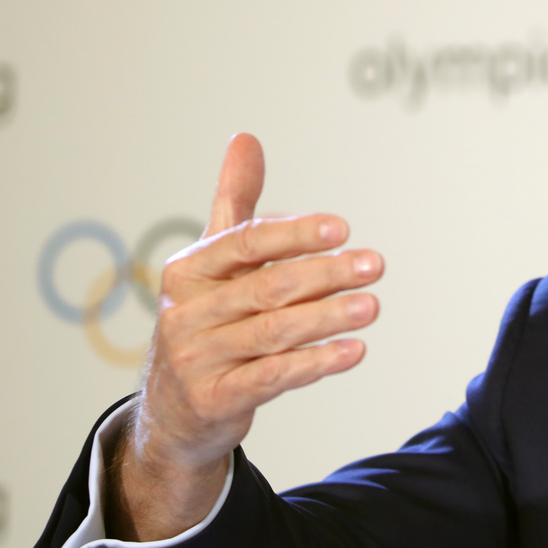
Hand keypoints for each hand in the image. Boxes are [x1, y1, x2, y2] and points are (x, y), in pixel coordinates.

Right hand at [106, 134, 381, 539]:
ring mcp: (196, 359)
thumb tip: (246, 137)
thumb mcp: (213, 263)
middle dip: (326, 274)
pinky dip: (315, 363)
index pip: (246, 243)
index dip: (294, 234)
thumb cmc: (205, 321)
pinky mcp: (214, 400)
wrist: (172, 411)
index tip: (341, 228)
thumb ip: (235, 202)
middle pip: (267, 287)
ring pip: (273, 333)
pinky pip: (272, 378)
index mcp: (188, 271)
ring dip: (328, 318)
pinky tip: (354, 351)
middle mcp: (186, 313)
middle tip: (375, 264)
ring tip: (372, 306)